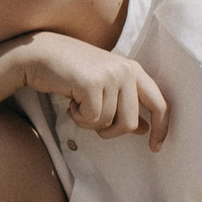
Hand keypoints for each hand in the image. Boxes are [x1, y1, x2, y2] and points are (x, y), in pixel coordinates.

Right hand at [14, 34, 170, 148]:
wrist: (39, 54)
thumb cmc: (70, 72)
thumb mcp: (104, 86)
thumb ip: (124, 104)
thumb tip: (143, 129)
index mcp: (133, 70)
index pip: (159, 104)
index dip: (161, 129)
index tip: (155, 148)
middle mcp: (126, 70)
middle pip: (130, 123)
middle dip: (109, 131)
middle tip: (90, 120)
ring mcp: (110, 75)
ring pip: (108, 123)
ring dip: (88, 122)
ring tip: (77, 104)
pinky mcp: (92, 83)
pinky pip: (92, 118)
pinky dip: (78, 118)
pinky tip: (71, 104)